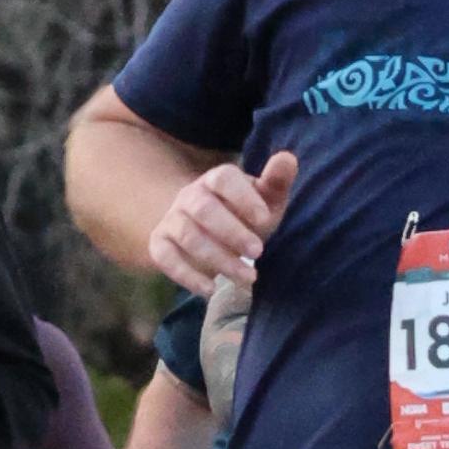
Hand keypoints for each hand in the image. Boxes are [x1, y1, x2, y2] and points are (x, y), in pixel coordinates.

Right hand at [155, 146, 295, 295]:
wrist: (207, 232)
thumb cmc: (244, 215)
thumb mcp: (265, 200)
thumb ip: (276, 181)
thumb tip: (288, 158)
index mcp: (216, 180)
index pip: (223, 179)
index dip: (242, 197)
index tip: (264, 218)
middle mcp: (190, 196)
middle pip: (203, 209)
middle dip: (231, 232)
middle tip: (259, 251)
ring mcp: (172, 220)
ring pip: (188, 236)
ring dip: (218, 259)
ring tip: (248, 278)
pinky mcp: (160, 244)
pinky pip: (165, 258)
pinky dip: (186, 276)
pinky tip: (210, 290)